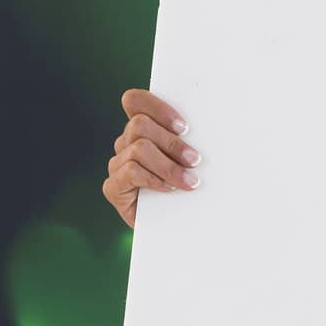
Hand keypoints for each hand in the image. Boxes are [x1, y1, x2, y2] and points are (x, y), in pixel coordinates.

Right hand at [102, 89, 201, 227]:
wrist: (174, 224)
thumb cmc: (186, 184)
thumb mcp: (190, 158)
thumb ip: (189, 140)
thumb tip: (212, 129)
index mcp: (142, 128)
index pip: (135, 101)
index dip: (157, 108)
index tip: (184, 127)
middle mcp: (126, 143)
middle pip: (139, 125)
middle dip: (172, 142)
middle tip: (195, 160)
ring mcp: (117, 164)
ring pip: (139, 149)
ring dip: (169, 166)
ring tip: (190, 181)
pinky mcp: (113, 186)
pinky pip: (131, 172)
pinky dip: (154, 179)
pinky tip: (169, 189)